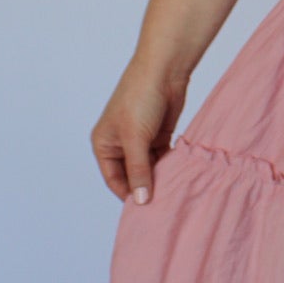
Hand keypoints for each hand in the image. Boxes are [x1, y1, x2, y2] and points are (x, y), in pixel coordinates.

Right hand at [91, 62, 189, 203]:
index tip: (145, 212)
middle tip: (162, 207)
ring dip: (159, 178)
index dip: (128, 195)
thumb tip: (141, 201)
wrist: (164, 70)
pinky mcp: (158, 135)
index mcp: (104, 144)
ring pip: (149, 168)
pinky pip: (162, 159)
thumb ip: (138, 170)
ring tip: (173, 194)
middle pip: (132, 176)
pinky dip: (169, 167)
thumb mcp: (136, 138)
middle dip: (145, 188)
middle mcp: (120, 144)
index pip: (114, 179)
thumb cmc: (140, 98)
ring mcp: (140, 140)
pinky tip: (179, 177)